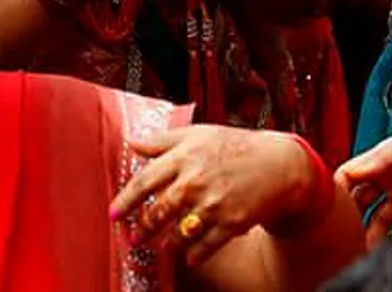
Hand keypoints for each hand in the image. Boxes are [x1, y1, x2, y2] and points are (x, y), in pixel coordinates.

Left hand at [111, 127, 328, 267]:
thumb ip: (162, 140)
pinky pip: (204, 247)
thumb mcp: (196, 134)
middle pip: (158, 211)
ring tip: (163, 246)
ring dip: (167, 244)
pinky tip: (189, 256)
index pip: (144, 182)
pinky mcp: (231, 223)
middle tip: (135, 237)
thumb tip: (132, 142)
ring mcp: (213, 204)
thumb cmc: (233, 146)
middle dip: (142, 228)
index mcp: (183, 158)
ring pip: (178, 233)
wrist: (277, 164)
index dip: (125, 201)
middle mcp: (195, 181)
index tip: (114, 215)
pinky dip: (193, 255)